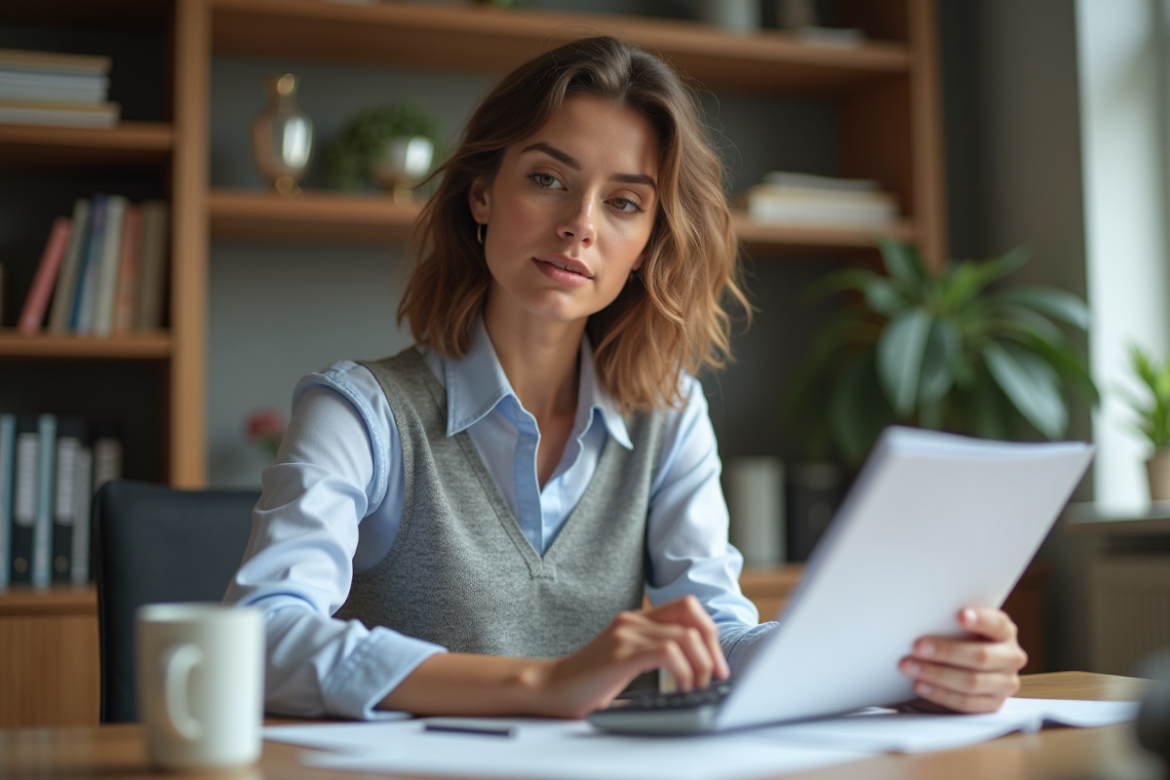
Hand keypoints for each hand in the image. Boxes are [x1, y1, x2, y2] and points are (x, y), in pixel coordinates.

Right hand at [536, 595, 729, 717]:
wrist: (549, 688)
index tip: (715, 663)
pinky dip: (684, 673)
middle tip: (715, 675)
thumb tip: (697, 669)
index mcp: (636, 619)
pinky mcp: (621, 653)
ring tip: (696, 688)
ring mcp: (626, 634)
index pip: (687, 607)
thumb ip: (652, 653)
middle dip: (712, 646)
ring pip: (685, 636)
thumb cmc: (588, 681)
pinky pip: (669, 653)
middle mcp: (633, 620)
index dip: (709, 632)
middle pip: (692, 613)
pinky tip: (680, 689)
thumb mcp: (625, 659)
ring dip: (701, 666)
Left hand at [898, 607, 1026, 713]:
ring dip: (937, 675)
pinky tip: (921, 685)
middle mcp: (1011, 657)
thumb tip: (921, 615)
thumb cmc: (960, 640)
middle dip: (946, 652)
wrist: (966, 669)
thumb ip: (952, 622)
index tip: (960, 615)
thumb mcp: (962, 628)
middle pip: (981, 656)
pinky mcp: (994, 704)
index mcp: (1005, 632)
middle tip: (917, 647)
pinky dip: (940, 694)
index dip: (980, 620)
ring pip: (971, 682)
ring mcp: (1005, 683)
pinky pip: (966, 703)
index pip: (997, 624)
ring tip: (910, 667)